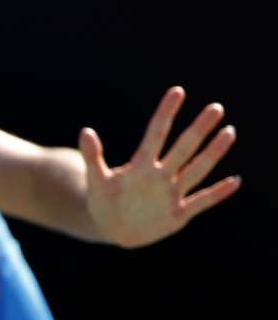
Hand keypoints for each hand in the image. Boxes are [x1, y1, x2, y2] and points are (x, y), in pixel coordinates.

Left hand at [79, 86, 239, 247]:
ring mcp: (171, 194)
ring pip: (197, 170)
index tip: (177, 91)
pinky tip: (235, 181)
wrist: (111, 227)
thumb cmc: (103, 200)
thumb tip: (85, 131)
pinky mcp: (178, 215)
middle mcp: (160, 176)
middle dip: (199, 129)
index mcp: (140, 166)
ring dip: (213, 153)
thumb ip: (92, 156)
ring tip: (229, 132)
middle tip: (216, 107)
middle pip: (183, 148)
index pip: (156, 134)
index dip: (165, 113)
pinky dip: (217, 193)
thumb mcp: (96, 180)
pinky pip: (202, 202)